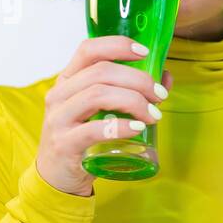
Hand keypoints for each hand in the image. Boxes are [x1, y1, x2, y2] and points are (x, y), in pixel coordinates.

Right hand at [35, 35, 171, 196]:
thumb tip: (165, 78)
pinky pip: (93, 130)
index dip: (118, 45)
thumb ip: (130, 92)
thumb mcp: (102, 111)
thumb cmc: (84, 139)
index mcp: (68, 80)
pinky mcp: (64, 144)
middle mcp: (59, 95)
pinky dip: (120, 126)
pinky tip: (137, 129)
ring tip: (154, 115)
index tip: (145, 52)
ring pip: (98, 95)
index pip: (89, 49)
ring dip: (134, 101)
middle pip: (101, 72)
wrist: (57, 177)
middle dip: (138, 80)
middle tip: (160, 95)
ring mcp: (59, 119)